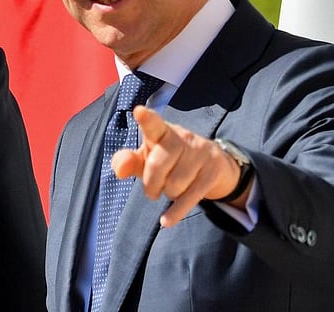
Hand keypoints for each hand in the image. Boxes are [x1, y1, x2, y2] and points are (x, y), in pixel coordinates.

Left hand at [111, 105, 245, 227]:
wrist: (215, 167)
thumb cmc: (171, 160)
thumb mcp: (148, 159)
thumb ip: (129, 162)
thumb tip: (118, 170)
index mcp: (162, 131)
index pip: (153, 124)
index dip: (146, 119)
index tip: (138, 112)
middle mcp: (182, 137)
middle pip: (157, 166)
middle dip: (151, 184)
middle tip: (153, 190)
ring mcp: (200, 152)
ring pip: (174, 184)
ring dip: (168, 194)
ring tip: (172, 189)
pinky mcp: (214, 170)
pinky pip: (190, 197)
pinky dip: (176, 212)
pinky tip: (166, 221)